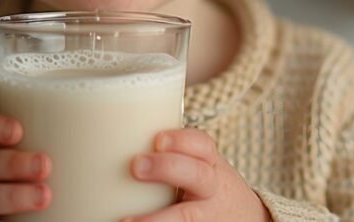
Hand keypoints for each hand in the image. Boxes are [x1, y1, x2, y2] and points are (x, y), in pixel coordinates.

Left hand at [124, 128, 272, 221]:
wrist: (245, 219)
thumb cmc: (208, 187)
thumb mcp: (202, 165)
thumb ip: (172, 155)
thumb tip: (107, 141)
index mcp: (209, 164)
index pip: (202, 145)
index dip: (181, 140)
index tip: (158, 139)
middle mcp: (210, 188)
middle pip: (196, 175)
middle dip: (167, 168)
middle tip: (135, 166)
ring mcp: (206, 215)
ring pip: (187, 217)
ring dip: (157, 219)